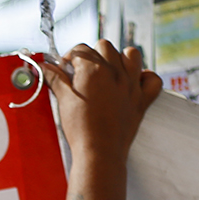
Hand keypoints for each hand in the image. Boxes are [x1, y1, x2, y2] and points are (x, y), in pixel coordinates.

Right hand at [48, 41, 160, 163]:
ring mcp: (132, 85)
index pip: (80, 49)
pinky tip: (135, 82)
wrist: (100, 153)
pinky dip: (146, 77)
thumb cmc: (80, 129)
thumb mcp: (64, 100)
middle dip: (93, 54)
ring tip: (110, 71)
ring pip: (132, 54)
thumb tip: (44, 66)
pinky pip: (153, 79)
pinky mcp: (142, 100)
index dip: (70, 58)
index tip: (65, 70)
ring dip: (120, 58)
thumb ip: (55, 79)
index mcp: (94, 70)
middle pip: (105, 46)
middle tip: (84, 72)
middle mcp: (115, 72)